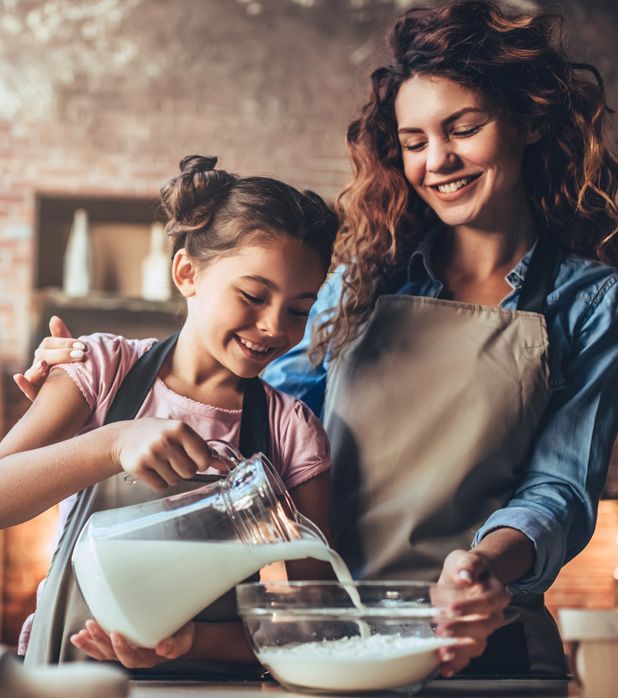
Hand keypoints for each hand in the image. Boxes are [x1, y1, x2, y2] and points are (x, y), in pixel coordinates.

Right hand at [13, 316, 81, 400]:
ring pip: (33, 372)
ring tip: (44, 364)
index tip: (83, 346)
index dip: (65, 343)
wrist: (75, 393)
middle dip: (61, 355)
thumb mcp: (70, 353)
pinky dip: (22, 384)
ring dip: (38, 368)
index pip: (50, 343)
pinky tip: (18, 377)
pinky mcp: (37, 394)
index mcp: (46, 352)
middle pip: (43, 355)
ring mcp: (37, 379)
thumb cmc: (71, 368)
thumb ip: (62, 337)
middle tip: (80, 356)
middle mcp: (39, 364)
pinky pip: (27, 389)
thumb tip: (54, 317)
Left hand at [70, 619, 194, 668]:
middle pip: (112, 655)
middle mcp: (133, 657)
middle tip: (91, 626)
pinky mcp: (122, 642)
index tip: (115, 634)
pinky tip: (81, 635)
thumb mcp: (183, 640)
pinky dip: (90, 642)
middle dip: (100, 642)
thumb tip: (162, 648)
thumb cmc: (181, 635)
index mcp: (147, 658)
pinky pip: (102, 647)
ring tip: (79, 635)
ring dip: (91, 643)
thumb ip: (174, 645)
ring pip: (104, 652)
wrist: (180, 633)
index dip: (121, 648)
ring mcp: (126, 650)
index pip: (130, 658)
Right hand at [110, 418, 227, 489]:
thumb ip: (202, 448)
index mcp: (179, 428)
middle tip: (175, 460)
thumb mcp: (180, 433)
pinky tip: (153, 470)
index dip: (202, 463)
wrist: (124, 437)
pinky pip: (160, 486)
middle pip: (189, 472)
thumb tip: (224, 465)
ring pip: (175, 480)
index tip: (196, 461)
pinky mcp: (138, 467)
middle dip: (185, 470)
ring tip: (162, 463)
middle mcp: (165, 440)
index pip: (203, 458)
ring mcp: (150, 454)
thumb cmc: (157, 434)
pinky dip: (159, 482)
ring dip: (171, 476)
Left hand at [435, 549, 509, 676]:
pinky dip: (457, 662)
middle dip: (462, 630)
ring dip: (460, 650)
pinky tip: (444, 666)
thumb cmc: (465, 568)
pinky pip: (468, 655)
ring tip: (442, 651)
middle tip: (442, 630)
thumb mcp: (463, 559)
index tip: (452, 609)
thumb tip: (465, 575)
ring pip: (478, 644)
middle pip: (484, 626)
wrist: (464, 577)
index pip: (489, 602)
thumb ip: (466, 565)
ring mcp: (483, 629)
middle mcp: (494, 614)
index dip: (471, 607)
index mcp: (496, 593)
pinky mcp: (472, 640)